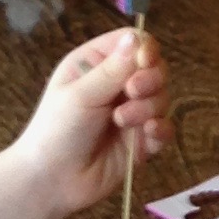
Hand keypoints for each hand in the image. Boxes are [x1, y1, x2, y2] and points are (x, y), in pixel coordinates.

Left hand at [0, 28, 173, 218]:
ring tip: (122, 122)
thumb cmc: (56, 131)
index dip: (145, 49)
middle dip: (150, 79)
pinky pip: (165, 128)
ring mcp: (132, 113)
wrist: (53, 180)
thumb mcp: (80, 94)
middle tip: (132, 92)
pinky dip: (161, 130)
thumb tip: (136, 37)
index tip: (144, 61)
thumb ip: (112, 69)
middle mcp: (117, 85)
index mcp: (97, 64)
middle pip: (155, 68)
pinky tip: (148, 134)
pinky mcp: (142, 142)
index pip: (134, 43)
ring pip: (162, 98)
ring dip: (148, 107)